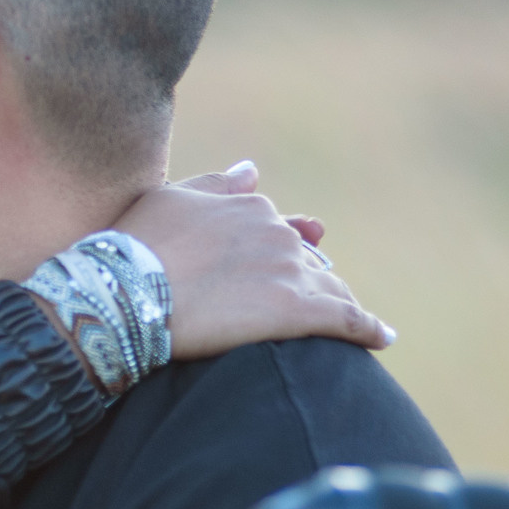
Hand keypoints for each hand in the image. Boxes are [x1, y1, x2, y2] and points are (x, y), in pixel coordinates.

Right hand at [115, 167, 393, 355]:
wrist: (126, 292)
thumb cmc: (136, 246)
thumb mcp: (170, 200)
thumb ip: (218, 186)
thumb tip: (253, 170)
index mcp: (251, 208)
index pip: (281, 230)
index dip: (279, 255)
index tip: (278, 273)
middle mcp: (278, 233)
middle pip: (308, 261)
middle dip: (308, 281)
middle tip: (308, 305)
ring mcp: (291, 271)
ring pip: (331, 288)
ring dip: (339, 303)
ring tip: (351, 325)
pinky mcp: (301, 311)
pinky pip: (350, 320)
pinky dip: (370, 329)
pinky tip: (382, 338)